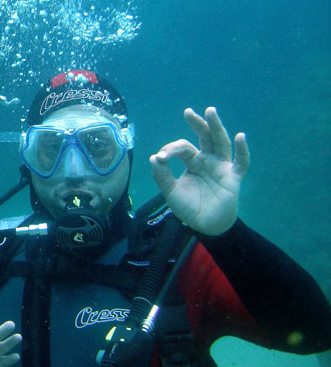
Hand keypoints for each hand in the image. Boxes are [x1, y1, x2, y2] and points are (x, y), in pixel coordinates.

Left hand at [149, 107, 249, 235]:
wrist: (205, 225)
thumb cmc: (189, 206)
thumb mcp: (170, 191)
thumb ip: (161, 176)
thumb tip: (154, 157)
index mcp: (193, 162)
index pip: (183, 148)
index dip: (171, 150)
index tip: (161, 157)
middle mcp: (208, 160)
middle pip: (204, 138)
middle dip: (197, 124)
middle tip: (188, 112)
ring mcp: (222, 167)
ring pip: (221, 143)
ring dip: (216, 127)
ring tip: (210, 111)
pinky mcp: (233, 178)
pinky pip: (241, 163)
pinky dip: (242, 150)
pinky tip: (240, 137)